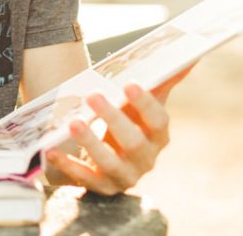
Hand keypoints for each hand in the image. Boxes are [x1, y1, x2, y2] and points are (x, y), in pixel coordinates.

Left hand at [44, 65, 192, 193]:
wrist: (112, 156)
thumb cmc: (131, 123)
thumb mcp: (145, 104)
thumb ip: (163, 82)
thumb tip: (191, 56)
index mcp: (158, 135)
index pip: (158, 120)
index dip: (146, 103)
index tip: (130, 83)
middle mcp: (146, 159)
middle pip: (133, 141)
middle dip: (113, 118)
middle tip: (93, 94)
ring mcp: (124, 176)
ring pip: (109, 162)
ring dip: (91, 142)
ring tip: (74, 122)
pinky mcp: (101, 186)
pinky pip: (84, 178)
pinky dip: (67, 165)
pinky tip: (51, 150)